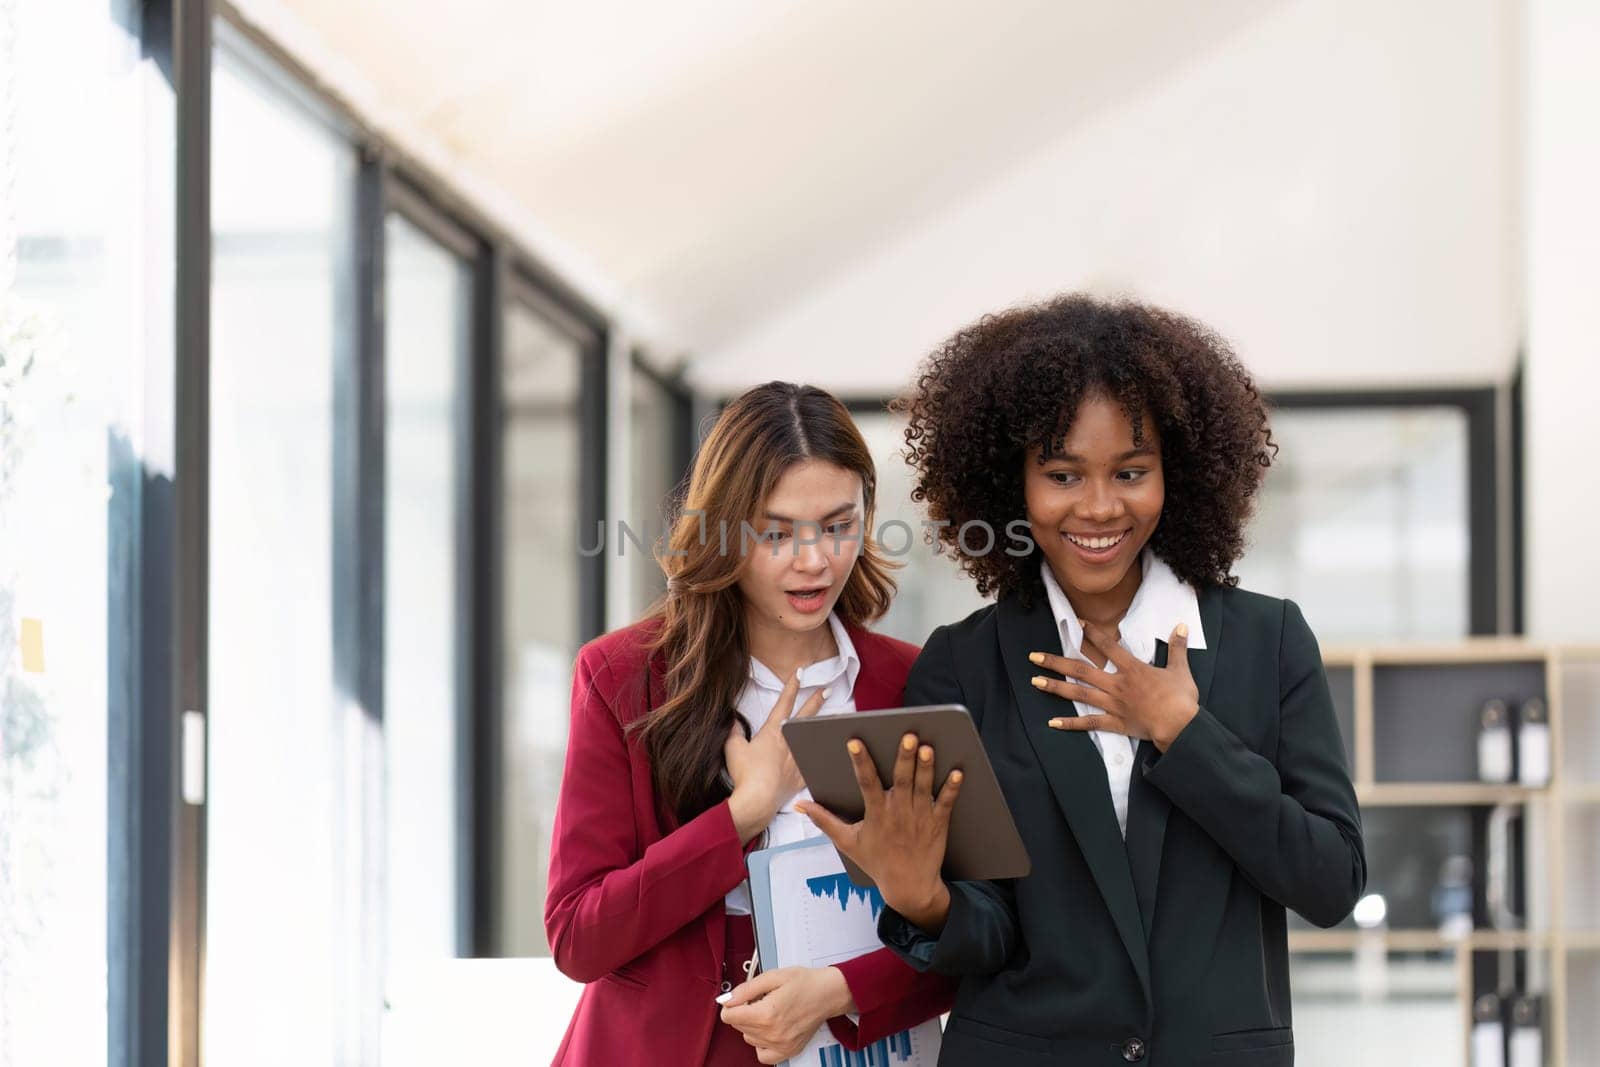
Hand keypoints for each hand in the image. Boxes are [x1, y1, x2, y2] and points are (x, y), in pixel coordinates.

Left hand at [719, 966, 854, 1063]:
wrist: (828, 994)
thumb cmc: (805, 983)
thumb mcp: (773, 976)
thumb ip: (746, 988)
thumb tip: (728, 999)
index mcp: (767, 1013)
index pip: (729, 1016)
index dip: (731, 1003)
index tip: (739, 997)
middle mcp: (772, 1033)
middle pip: (738, 1026)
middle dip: (743, 1011)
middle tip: (759, 999)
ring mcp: (781, 1045)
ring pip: (748, 1038)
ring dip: (752, 1025)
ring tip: (767, 1011)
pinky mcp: (788, 1051)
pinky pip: (763, 1055)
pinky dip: (761, 1043)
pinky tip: (768, 1030)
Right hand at [724, 671, 828, 842]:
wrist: (757, 800)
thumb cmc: (745, 773)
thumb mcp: (733, 748)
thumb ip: (734, 731)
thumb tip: (733, 720)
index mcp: (773, 732)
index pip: (784, 703)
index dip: (792, 686)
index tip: (800, 673)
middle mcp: (789, 742)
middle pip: (806, 716)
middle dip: (816, 701)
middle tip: (827, 689)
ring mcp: (797, 759)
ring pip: (813, 737)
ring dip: (823, 727)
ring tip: (836, 721)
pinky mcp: (801, 777)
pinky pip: (814, 764)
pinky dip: (822, 758)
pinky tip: (832, 755)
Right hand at [795, 732, 962, 927]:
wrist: (909, 887)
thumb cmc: (877, 862)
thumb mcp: (847, 842)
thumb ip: (824, 821)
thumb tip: (801, 805)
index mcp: (876, 814)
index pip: (866, 783)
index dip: (860, 762)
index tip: (855, 742)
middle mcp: (898, 813)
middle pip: (901, 780)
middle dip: (904, 757)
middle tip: (908, 736)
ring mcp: (919, 818)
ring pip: (923, 787)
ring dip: (926, 768)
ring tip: (927, 747)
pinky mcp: (938, 824)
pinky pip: (946, 803)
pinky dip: (952, 788)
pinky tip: (958, 772)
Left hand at [1030, 620, 1198, 750]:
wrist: (1180, 726)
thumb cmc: (1181, 698)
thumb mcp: (1180, 669)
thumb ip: (1177, 647)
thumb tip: (1182, 625)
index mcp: (1132, 669)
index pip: (1108, 646)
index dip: (1092, 634)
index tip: (1078, 624)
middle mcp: (1116, 684)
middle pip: (1081, 670)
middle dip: (1056, 662)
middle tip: (1034, 656)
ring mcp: (1112, 704)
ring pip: (1079, 693)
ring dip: (1055, 687)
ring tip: (1035, 681)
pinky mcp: (1114, 723)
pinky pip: (1089, 723)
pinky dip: (1070, 724)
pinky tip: (1052, 722)